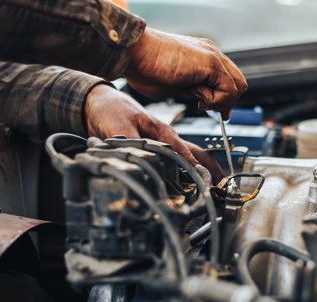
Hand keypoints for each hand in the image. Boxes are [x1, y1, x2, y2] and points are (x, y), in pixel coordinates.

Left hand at [84, 84, 223, 182]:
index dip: (196, 169)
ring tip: (211, 184)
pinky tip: (184, 181)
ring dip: (199, 170)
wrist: (96, 102)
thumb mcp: (119, 127)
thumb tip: (141, 161)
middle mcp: (165, 137)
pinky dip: (184, 170)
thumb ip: (132, 144)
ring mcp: (161, 142)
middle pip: (194, 154)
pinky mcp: (152, 147)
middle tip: (220, 184)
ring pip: (187, 157)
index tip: (206, 182)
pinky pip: (173, 160)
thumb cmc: (110, 108)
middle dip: (209, 169)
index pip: (184, 153)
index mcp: (162, 131)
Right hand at [124, 28, 246, 119]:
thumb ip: (193, 90)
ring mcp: (213, 57)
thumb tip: (203, 99)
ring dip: (221, 101)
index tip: (215, 110)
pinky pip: (229, 90)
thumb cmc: (145, 68)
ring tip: (199, 100)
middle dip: (226, 101)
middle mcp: (212, 54)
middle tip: (206, 107)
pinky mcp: (211, 63)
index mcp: (203, 58)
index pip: (228, 80)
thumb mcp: (175, 85)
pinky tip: (197, 97)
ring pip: (238, 87)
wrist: (135, 52)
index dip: (224, 99)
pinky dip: (216, 100)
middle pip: (239, 83)